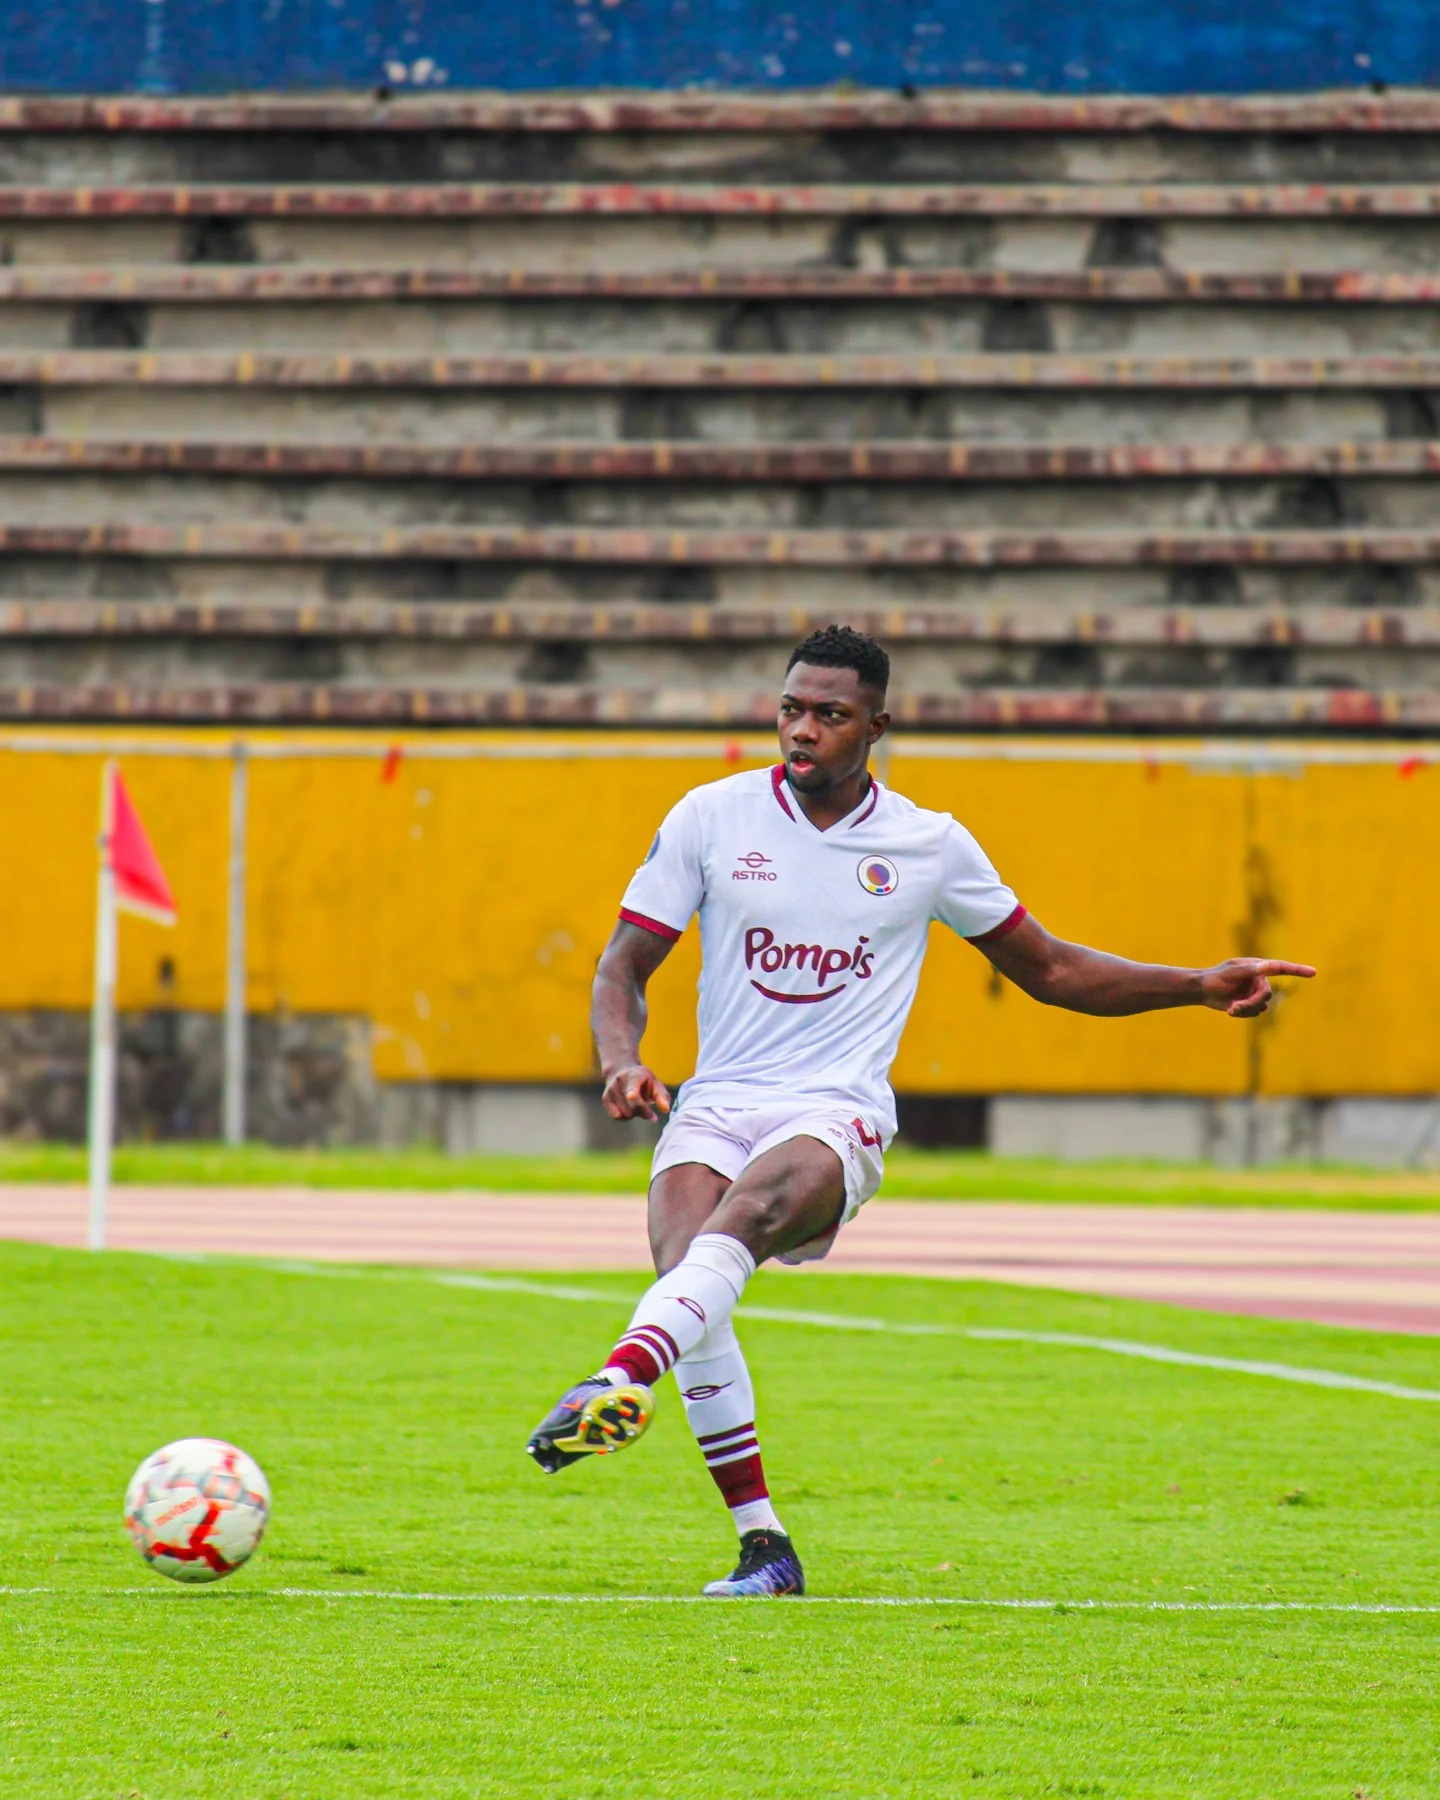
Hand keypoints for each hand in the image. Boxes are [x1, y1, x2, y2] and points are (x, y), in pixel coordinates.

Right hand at [601, 1063, 672, 1121]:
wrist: (622, 1072)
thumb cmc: (644, 1081)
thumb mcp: (656, 1084)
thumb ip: (662, 1097)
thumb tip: (665, 1109)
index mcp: (635, 1074)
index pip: (633, 1084)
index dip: (632, 1091)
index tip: (632, 1096)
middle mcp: (620, 1080)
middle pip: (632, 1106)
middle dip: (643, 1111)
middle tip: (648, 1108)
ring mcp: (610, 1089)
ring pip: (625, 1113)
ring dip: (634, 1114)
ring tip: (636, 1104)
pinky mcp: (605, 1099)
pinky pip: (616, 1116)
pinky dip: (624, 1116)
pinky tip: (627, 1107)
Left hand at [1199, 958, 1315, 1017]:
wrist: (1202, 990)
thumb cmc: (1215, 978)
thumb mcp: (1231, 973)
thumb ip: (1250, 970)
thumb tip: (1267, 965)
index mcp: (1257, 967)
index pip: (1281, 968)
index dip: (1297, 970)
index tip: (1313, 972)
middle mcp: (1259, 979)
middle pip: (1267, 995)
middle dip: (1252, 1003)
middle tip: (1236, 1007)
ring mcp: (1255, 992)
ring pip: (1262, 1006)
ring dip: (1247, 1010)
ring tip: (1231, 1009)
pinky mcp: (1250, 1003)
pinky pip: (1255, 1012)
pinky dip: (1244, 1013)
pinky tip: (1232, 1010)